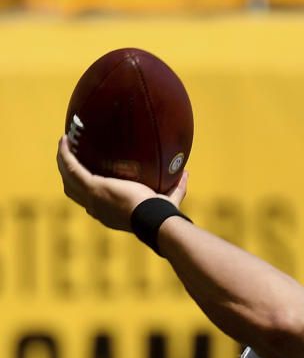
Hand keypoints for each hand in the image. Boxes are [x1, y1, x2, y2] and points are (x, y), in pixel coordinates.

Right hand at [56, 134, 187, 231]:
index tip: (88, 177)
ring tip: (65, 143)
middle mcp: (96, 207)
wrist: (154, 219)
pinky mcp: (92, 186)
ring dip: (63, 160)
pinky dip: (65, 153)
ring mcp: (91, 197)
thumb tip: (185, 173)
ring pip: (67, 177)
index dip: (86, 190)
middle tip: (70, 156)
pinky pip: (71, 166)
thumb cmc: (162, 214)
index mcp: (109, 212)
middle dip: (68, 174)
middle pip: (73, 191)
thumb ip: (177, 187)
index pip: (92, 202)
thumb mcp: (168, 200)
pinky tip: (65, 139)